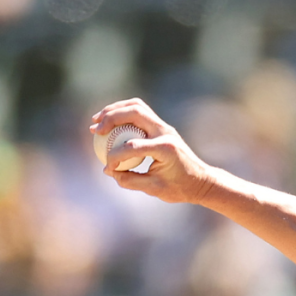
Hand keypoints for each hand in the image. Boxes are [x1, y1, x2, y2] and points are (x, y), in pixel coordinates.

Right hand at [90, 98, 212, 203]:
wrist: (201, 181)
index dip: (115, 156)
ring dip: (115, 110)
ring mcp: (165, 127)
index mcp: (166, 148)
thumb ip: (130, 180)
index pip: (133, 146)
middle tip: (95, 130)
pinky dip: (123, 112)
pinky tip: (109, 122)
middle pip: (134, 112)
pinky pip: (140, 112)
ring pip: (137, 106)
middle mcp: (166, 132)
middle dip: (111, 117)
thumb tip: (109, 171)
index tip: (108, 167)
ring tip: (97, 120)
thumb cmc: (180, 188)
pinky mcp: (161, 127)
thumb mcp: (155, 189)